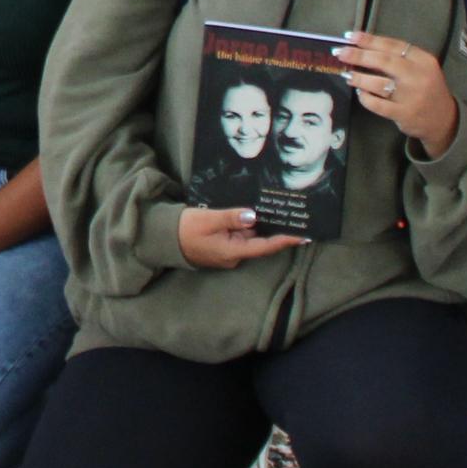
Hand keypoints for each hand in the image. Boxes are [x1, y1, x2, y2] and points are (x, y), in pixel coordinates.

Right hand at [177, 205, 304, 267]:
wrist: (163, 239)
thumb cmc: (185, 229)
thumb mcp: (208, 219)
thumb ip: (231, 217)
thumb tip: (253, 215)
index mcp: (233, 251)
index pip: (265, 247)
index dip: (285, 241)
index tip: (303, 236)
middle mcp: (234, 256)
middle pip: (260, 242)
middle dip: (276, 230)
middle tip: (294, 216)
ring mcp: (228, 253)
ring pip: (250, 239)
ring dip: (261, 227)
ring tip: (279, 211)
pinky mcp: (223, 247)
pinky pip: (240, 237)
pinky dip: (248, 227)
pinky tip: (254, 214)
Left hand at [338, 29, 462, 158]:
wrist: (443, 119)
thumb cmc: (426, 88)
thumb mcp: (421, 68)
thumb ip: (400, 58)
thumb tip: (363, 48)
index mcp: (423, 60)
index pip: (393, 45)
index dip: (370, 40)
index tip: (351, 37)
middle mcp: (418, 76)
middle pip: (384, 61)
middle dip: (359, 56)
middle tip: (340, 53)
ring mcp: (411, 96)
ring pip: (378, 83)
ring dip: (358, 78)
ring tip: (347, 74)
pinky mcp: (403, 114)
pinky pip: (377, 104)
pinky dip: (365, 97)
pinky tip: (360, 93)